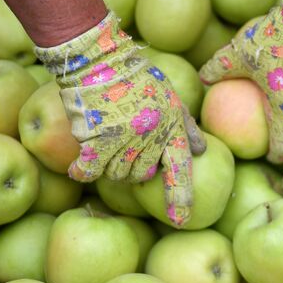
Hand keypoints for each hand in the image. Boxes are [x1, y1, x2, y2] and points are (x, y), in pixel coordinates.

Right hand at [35, 12, 205, 226]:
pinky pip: (88, 171)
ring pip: (115, 175)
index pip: (180, 169)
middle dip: (133, 168)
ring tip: (105, 142)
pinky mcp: (97, 138)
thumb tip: (202, 151)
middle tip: (125, 147)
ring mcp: (124, 138)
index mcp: (171, 127)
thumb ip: (187, 126)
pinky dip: (82, 171)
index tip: (182, 220)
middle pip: (141, 176)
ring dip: (109, 166)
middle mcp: (151, 135)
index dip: (180, 197)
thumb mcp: (171, 98)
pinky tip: (80, 163)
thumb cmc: (138, 80)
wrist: (102, 61)